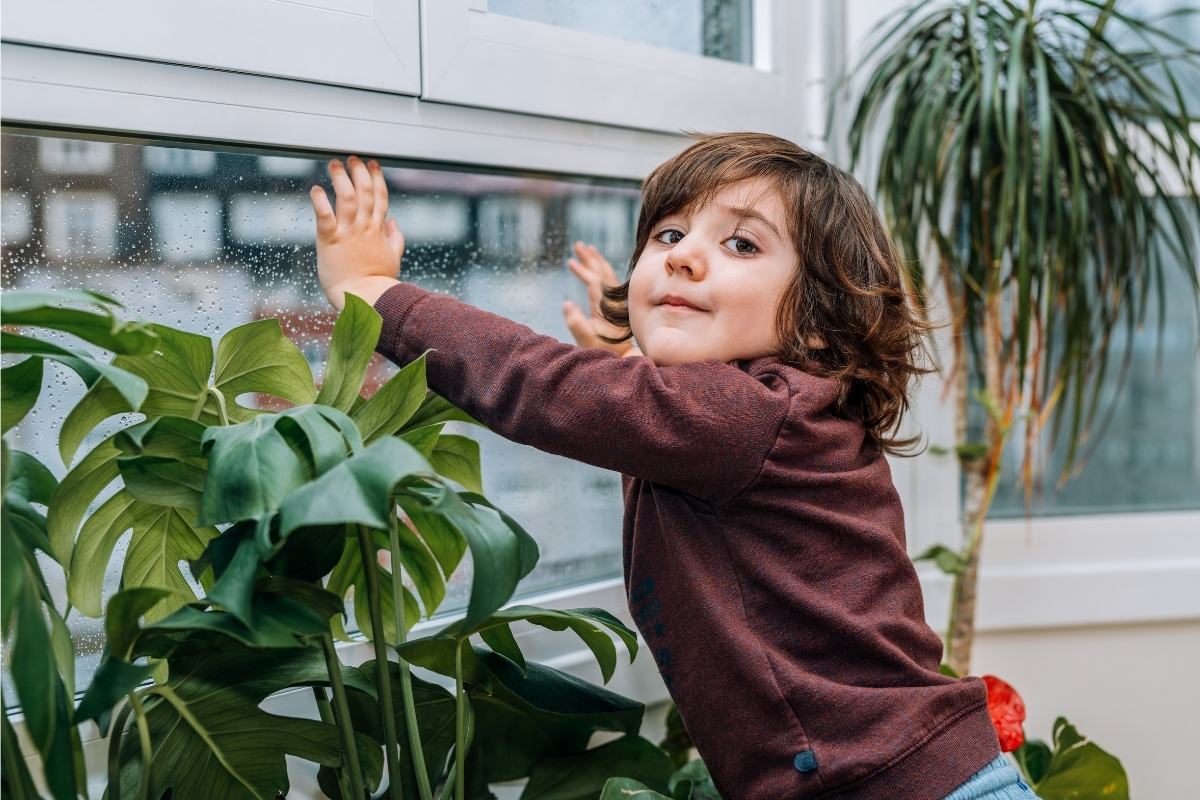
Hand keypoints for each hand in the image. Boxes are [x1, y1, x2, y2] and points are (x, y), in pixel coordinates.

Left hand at [311, 156, 403, 309]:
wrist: (365, 298)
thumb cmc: (378, 283)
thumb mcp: (393, 258)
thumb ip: (395, 239)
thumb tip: (394, 222)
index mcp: (378, 230)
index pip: (380, 196)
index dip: (377, 178)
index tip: (372, 164)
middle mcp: (364, 227)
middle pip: (364, 191)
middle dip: (359, 172)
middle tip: (352, 158)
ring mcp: (348, 233)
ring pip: (347, 198)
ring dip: (341, 178)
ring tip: (334, 164)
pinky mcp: (330, 241)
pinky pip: (325, 217)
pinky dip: (320, 202)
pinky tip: (316, 189)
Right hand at [562, 242, 639, 355]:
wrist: (625, 358)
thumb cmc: (603, 350)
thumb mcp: (587, 340)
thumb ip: (576, 323)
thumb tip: (566, 303)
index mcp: (605, 306)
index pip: (594, 281)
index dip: (583, 270)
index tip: (570, 261)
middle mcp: (612, 301)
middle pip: (602, 273)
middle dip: (590, 258)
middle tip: (578, 244)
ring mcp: (615, 302)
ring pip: (607, 275)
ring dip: (597, 261)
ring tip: (588, 249)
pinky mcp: (614, 305)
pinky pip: (609, 282)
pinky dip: (602, 271)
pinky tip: (597, 267)